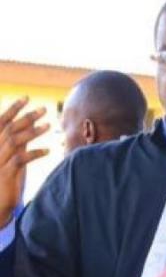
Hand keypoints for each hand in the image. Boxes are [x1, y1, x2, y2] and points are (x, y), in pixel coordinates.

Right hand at [0, 97, 49, 223]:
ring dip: (32, 132)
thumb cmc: (7, 179)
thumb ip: (19, 140)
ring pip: (14, 142)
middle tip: (44, 108)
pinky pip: (20, 160)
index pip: (1, 122)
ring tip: (49, 125)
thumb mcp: (13, 156)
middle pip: (9, 129)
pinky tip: (47, 151)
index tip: (26, 98)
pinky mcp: (6, 174)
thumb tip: (31, 122)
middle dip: (27, 117)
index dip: (13, 109)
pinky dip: (34, 153)